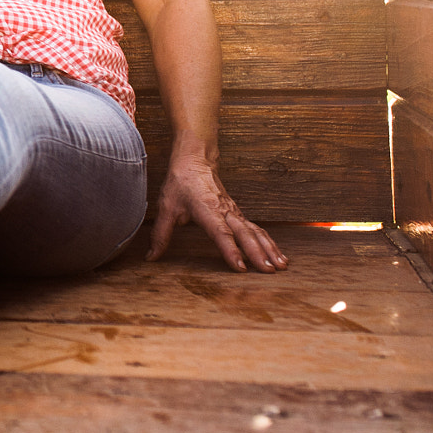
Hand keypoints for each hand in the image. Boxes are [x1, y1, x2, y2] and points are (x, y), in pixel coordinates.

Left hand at [149, 152, 287, 272]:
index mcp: (207, 210)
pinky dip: (269, 242)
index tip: (240, 267)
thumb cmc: (180, 184)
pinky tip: (278, 255)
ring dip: (269, 249)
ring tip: (281, 266)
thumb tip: (150, 257)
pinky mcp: (239, 214)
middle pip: (245, 234)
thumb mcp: (166, 208)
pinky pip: (258, 229)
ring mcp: (235, 212)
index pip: (221, 233)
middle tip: (269, 271)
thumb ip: (160, 235)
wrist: (194, 160)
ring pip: (256, 232)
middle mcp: (226, 211)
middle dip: (258, 254)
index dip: (230, 250)